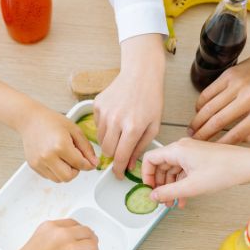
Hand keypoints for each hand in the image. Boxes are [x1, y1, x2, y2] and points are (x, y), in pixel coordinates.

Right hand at [0, 219, 99, 249]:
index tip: (80, 241)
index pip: (73, 223)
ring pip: (93, 245)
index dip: (80, 234)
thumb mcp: (34, 246)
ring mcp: (69, 247)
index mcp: (48, 228)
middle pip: (87, 232)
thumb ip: (51, 243)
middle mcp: (60, 234)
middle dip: (89, 243)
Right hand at [19, 105, 96, 182]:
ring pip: (58, 180)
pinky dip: (55, 171)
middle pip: (68, 177)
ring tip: (63, 158)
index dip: (88, 164)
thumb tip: (94, 163)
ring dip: (64, 172)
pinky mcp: (33, 165)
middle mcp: (48, 156)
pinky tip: (54, 158)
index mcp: (60, 145)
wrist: (30, 120)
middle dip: (75, 170)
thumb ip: (86, 148)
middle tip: (74, 159)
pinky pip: (49, 176)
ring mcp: (39, 162)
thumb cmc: (52, 121)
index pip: (80, 164)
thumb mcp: (74, 130)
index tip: (90, 162)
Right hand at [94, 34, 163, 178]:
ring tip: (120, 131)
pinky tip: (116, 118)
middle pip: (107, 150)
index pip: (120, 156)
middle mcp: (116, 120)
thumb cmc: (151, 99)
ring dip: (109, 141)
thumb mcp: (153, 126)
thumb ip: (140, 147)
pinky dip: (105, 127)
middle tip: (121, 151)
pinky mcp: (97, 105)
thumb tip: (128, 164)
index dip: (118, 170)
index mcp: (133, 127)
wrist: (140, 74)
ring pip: (100, 139)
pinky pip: (97, 125)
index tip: (117, 175)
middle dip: (113, 155)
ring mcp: (104, 112)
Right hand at [142, 138, 249, 207]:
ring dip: (171, 187)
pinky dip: (181, 184)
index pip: (150, 159)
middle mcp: (182, 148)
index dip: (146, 175)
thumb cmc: (224, 170)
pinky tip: (183, 198)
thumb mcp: (191, 186)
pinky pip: (184, 171)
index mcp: (177, 150)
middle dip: (160, 184)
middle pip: (161, 166)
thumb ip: (168, 192)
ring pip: (173, 170)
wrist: (247, 166)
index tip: (149, 189)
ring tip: (172, 203)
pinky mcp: (200, 159)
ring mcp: (192, 153)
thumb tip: (153, 196)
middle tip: (161, 200)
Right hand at [188, 45, 249, 143]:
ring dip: (197, 121)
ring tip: (192, 129)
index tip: (211, 149)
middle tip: (195, 141)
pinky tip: (198, 111)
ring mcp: (238, 85)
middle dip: (203, 134)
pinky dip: (200, 104)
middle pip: (219, 121)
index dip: (221, 144)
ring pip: (210, 107)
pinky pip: (208, 92)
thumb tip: (235, 141)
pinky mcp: (229, 74)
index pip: (237, 133)